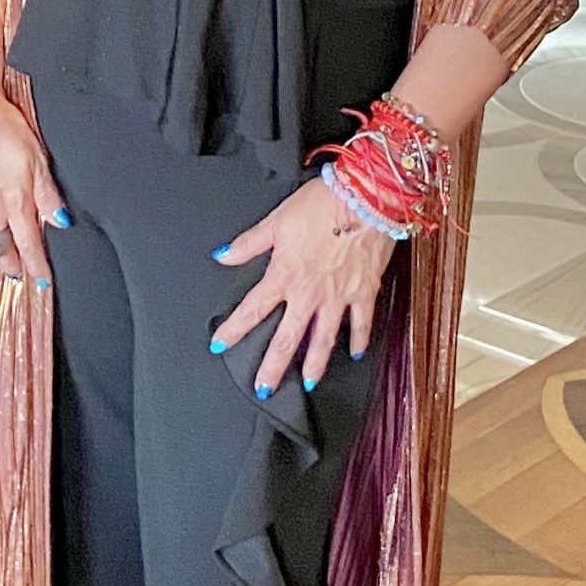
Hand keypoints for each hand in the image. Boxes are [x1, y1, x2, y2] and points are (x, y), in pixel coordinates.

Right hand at [0, 53, 66, 287]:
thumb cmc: (2, 127)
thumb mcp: (37, 159)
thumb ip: (48, 194)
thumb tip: (60, 219)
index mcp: (14, 201)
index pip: (29, 243)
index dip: (37, 264)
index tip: (42, 280)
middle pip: (2, 245)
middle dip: (11, 263)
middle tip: (17, 276)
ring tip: (0, 257)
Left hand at [210, 176, 392, 395]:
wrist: (365, 198)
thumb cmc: (321, 204)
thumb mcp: (277, 221)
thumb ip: (249, 244)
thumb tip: (222, 255)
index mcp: (284, 275)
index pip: (252, 309)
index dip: (234, 329)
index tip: (219, 344)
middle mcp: (309, 293)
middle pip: (287, 338)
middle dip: (273, 366)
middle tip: (264, 388)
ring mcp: (339, 296)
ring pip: (324, 339)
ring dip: (315, 364)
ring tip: (309, 383)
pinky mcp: (365, 292)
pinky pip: (361, 323)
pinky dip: (359, 339)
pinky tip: (356, 352)